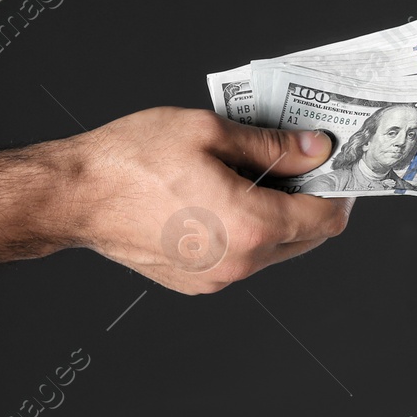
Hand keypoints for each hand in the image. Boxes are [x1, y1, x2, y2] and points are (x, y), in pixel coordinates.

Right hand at [54, 108, 352, 294]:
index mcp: (250, 225)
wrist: (76, 197)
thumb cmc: (132, 160)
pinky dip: (249, 232)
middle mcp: (239, 262)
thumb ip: (272, 146)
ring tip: (257, 175)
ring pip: (275, 251)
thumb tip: (314, 150)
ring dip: (280, 217)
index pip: (326, 219)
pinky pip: (243, 259)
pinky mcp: (197, 284)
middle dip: (313, 202)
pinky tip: (227, 197)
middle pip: (307, 239)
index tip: (338, 167)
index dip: (340, 189)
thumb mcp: (209, 132)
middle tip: (303, 164)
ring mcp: (217, 279)